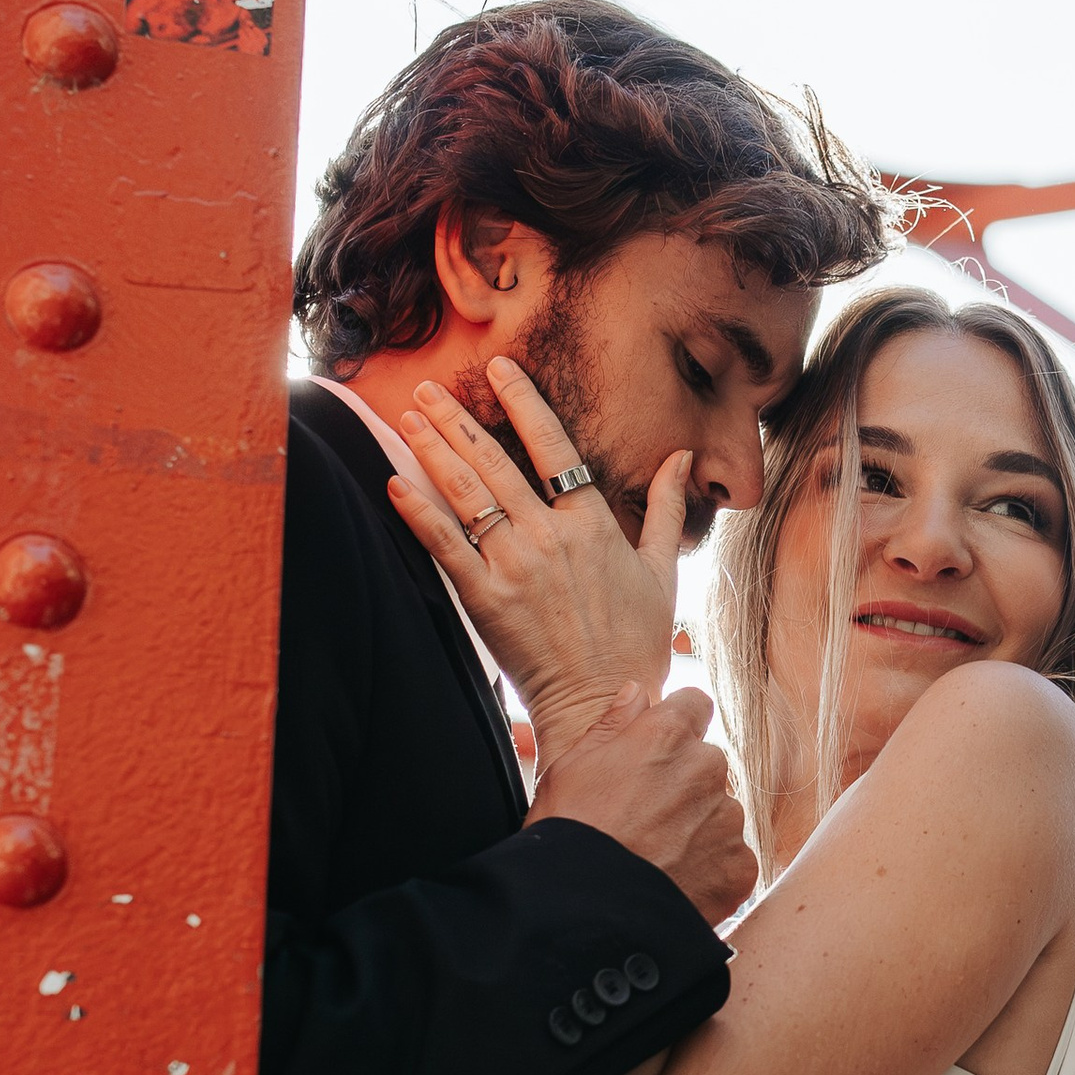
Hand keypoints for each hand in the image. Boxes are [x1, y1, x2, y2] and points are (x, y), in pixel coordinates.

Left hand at [389, 361, 686, 764]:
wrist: (603, 704)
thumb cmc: (636, 643)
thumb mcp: (662, 570)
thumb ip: (665, 508)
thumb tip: (680, 457)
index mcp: (592, 525)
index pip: (554, 446)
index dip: (523, 402)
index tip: (499, 369)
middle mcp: (550, 537)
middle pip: (496, 462)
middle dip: (457, 419)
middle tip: (427, 388)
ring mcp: (515, 566)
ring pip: (467, 494)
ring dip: (433, 450)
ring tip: (409, 417)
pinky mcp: (485, 599)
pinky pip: (445, 545)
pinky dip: (418, 512)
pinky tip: (394, 483)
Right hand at [530, 680, 755, 927]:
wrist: (586, 914)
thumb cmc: (568, 836)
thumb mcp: (570, 767)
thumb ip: (611, 724)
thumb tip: (636, 693)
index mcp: (666, 736)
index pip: (693, 705)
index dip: (675, 727)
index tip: (658, 751)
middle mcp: (707, 769)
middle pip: (706, 764)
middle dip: (683, 784)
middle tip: (644, 820)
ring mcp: (728, 819)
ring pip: (719, 813)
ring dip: (696, 829)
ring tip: (654, 860)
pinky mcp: (740, 866)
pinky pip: (730, 859)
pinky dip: (709, 871)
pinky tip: (672, 885)